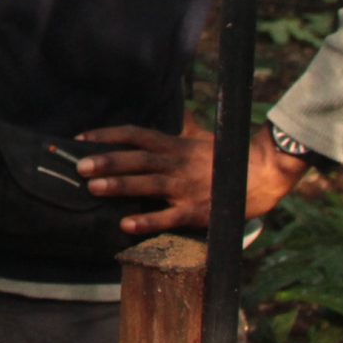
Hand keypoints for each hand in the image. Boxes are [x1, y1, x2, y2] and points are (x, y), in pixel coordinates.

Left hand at [73, 118, 310, 237]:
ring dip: (119, 186)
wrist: (263, 174)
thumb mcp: (204, 140)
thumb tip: (180, 117)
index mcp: (175, 145)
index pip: (135, 134)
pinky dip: (146, 221)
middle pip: (136, 158)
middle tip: (79, 166)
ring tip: (93, 188)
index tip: (81, 138)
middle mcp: (176, 163)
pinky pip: (167, 217)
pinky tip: (125, 225)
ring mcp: (185, 187)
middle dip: (107, 161)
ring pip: (147, 184)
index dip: (107, 135)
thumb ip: (186, 132)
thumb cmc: (230, 158)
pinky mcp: (196, 211)